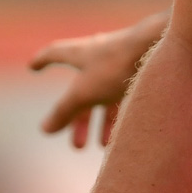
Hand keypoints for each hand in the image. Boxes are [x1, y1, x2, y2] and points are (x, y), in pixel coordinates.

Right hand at [29, 11, 167, 147]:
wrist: (159, 47)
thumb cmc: (116, 65)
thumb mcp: (83, 93)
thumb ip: (64, 112)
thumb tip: (45, 129)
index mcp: (80, 53)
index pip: (55, 53)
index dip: (42, 60)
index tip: (32, 66)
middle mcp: (99, 56)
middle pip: (82, 89)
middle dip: (78, 118)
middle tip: (76, 145)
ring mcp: (121, 64)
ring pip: (105, 97)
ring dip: (102, 123)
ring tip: (103, 146)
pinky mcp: (140, 71)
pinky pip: (125, 98)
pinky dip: (121, 116)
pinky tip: (126, 135)